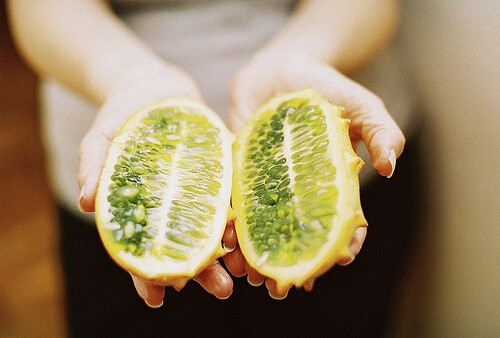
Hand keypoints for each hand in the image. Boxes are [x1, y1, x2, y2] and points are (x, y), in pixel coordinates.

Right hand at [77, 62, 232, 306]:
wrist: (155, 86)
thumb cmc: (122, 113)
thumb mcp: (102, 135)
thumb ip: (94, 165)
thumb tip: (85, 201)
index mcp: (143, 207)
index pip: (145, 249)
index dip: (148, 276)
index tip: (158, 298)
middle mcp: (174, 205)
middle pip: (188, 246)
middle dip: (202, 272)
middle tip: (220, 291)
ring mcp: (201, 190)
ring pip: (216, 228)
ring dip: (230, 251)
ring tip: (244, 272)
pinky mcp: (223, 170)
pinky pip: (235, 196)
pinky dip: (243, 214)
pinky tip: (252, 231)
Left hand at [226, 50, 404, 297]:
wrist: (281, 68)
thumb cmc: (326, 85)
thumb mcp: (361, 104)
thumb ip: (380, 131)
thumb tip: (389, 166)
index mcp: (330, 183)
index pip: (339, 221)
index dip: (341, 244)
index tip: (337, 261)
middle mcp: (297, 189)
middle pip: (297, 233)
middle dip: (291, 261)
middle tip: (282, 287)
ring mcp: (267, 182)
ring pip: (262, 226)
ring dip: (256, 253)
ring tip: (250, 276)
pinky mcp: (239, 170)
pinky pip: (233, 201)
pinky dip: (230, 223)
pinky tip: (225, 242)